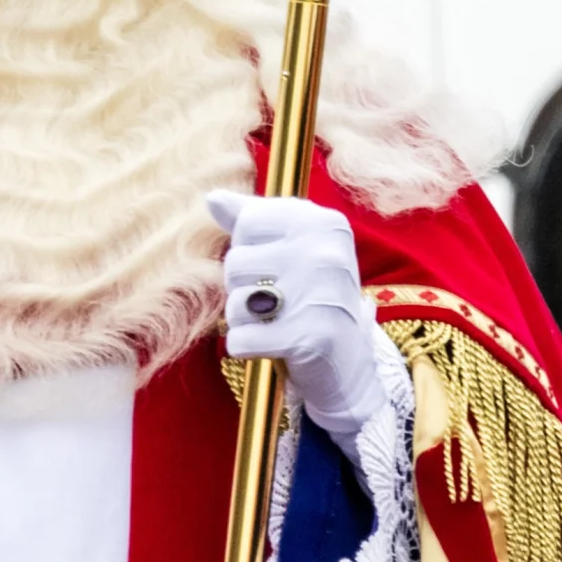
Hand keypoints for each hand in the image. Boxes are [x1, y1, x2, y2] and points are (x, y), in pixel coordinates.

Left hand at [210, 193, 388, 444]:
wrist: (348, 363)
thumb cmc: (311, 299)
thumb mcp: (291, 249)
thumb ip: (253, 219)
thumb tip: (213, 198)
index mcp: (323, 222)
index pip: (247, 223)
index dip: (251, 252)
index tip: (279, 269)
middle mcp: (326, 252)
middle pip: (236, 263)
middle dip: (245, 289)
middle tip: (278, 303)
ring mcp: (322, 294)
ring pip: (236, 302)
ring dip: (244, 322)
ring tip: (275, 324)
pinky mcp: (312, 338)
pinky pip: (241, 339)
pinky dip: (246, 348)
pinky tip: (272, 347)